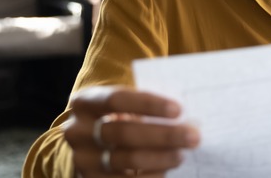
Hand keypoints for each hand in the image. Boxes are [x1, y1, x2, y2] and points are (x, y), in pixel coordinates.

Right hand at [62, 86, 199, 176]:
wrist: (92, 145)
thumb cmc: (120, 116)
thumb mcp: (126, 105)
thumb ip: (147, 106)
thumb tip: (187, 114)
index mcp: (85, 102)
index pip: (116, 99)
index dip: (148, 104)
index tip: (178, 110)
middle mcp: (77, 131)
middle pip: (123, 132)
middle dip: (163, 135)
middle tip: (193, 136)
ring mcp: (82, 159)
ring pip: (125, 160)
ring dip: (160, 158)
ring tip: (181, 155)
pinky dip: (150, 176)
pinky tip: (166, 170)